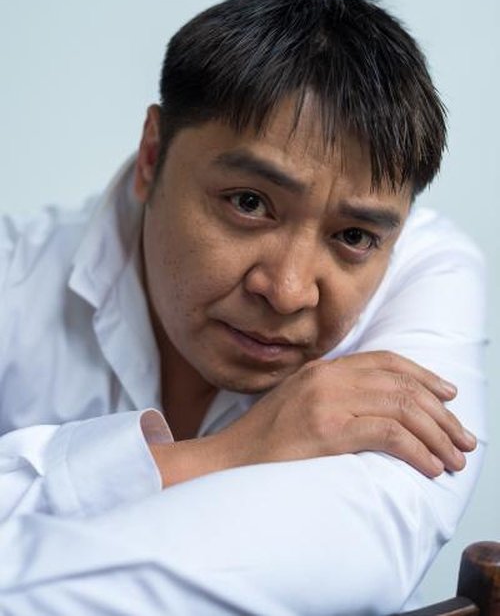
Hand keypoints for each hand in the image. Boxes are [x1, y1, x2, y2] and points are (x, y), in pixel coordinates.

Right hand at [150, 351, 476, 486]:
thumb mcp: (299, 404)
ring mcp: (327, 401)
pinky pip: (388, 434)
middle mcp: (327, 377)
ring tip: (453, 459)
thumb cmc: (262, 442)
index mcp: (322, 368)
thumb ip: (333, 395)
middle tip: (462, 438)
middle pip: (400, 384)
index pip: (384, 361)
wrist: (226, 461)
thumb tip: (375, 409)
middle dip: (440, 413)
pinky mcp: (328, 430)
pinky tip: (429, 467)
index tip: (447, 394)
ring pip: (401, 407)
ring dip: (435, 435)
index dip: (422, 375)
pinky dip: (416, 451)